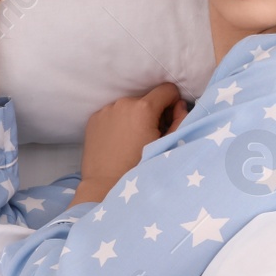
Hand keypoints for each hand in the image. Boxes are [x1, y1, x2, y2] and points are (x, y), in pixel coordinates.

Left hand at [76, 82, 189, 196]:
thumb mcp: (168, 144)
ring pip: (129, 106)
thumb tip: (179, 105)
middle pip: (148, 98)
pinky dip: (119, 122)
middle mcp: (123, 103)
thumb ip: (180, 119)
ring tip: (132, 139)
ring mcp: (106, 110)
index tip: (168, 121)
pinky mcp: (94, 119)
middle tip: (150, 135)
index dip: (173, 104)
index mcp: (144, 108)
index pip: (167, 89)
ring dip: (135, 117)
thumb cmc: (139, 167)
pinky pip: (113, 113)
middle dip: (153, 112)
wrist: (105, 185)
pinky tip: (119, 141)